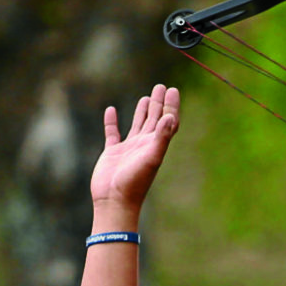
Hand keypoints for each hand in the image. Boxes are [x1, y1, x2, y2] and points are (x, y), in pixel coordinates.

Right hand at [90, 84, 179, 209]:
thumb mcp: (151, 158)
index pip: (167, 121)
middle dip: (159, 103)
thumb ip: (161, 138)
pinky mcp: (112, 152)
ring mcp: (129, 149)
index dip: (171, 106)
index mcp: (156, 145)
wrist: (115, 200)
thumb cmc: (135, 181)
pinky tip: (111, 110)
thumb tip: (171, 117)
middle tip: (161, 86)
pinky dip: (112, 121)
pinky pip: (112, 133)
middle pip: (154, 119)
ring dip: (142, 110)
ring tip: (147, 96)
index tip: (173, 90)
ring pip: (138, 124)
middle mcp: (144, 145)